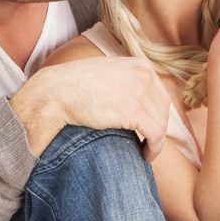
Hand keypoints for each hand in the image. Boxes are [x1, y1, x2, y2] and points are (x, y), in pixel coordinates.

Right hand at [12, 57, 171, 159]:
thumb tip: (137, 99)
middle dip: (158, 129)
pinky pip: (156, 134)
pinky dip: (154, 148)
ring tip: (146, 152)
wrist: (56, 92)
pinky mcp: (133, 110)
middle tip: (148, 143)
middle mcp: (144, 74)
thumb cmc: (75, 86)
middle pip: (163, 109)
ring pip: (161, 124)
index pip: (160, 94)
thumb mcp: (108, 73)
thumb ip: (126, 81)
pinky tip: (146, 156)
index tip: (150, 129)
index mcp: (140, 64)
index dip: (157, 115)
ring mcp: (140, 91)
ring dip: (157, 141)